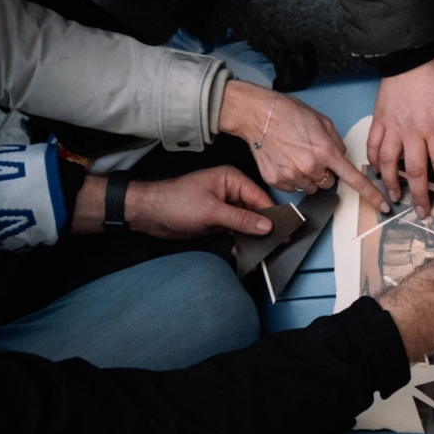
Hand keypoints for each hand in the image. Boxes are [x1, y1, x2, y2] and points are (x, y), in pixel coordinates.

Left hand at [125, 165, 273, 238]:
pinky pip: (237, 231)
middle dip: (264, 229)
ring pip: (248, 224)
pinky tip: (242, 252)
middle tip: (275, 246)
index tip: (284, 232)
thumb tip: (267, 226)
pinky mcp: (219, 221)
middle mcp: (231, 191)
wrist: (148, 214)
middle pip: (256, 211)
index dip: (272, 215)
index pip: (260, 198)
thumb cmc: (176, 202)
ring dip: (252, 238)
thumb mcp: (211, 211)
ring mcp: (225, 207)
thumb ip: (241, 219)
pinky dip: (241, 242)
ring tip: (260, 254)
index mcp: (232, 180)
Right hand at [218, 80, 389, 211]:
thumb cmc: (289, 113)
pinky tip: (285, 160)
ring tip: (296, 155)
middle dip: (325, 172)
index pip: (354, 179)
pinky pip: (294, 188)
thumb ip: (336, 143)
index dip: (371, 194)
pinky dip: (292, 178)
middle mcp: (311, 167)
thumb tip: (341, 158)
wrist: (257, 114)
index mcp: (326, 151)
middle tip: (311, 154)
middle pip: (329, 183)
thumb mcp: (322, 122)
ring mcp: (293, 176)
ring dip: (308, 176)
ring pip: (312, 187)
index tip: (384, 206)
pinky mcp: (277, 181)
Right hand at [367, 55, 433, 218]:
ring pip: (388, 162)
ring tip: (396, 198)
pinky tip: (376, 172)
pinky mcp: (379, 120)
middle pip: (414, 170)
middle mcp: (411, 132)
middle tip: (422, 213)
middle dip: (419, 195)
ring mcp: (392, 127)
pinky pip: (373, 144)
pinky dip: (373, 161)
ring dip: (392, 183)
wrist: (409, 56)